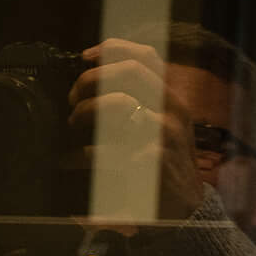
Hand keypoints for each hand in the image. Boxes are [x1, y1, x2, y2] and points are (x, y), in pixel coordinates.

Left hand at [73, 39, 208, 218]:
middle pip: (130, 70)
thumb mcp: (156, 125)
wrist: (183, 207)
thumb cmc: (160, 162)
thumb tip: (94, 78)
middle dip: (92, 79)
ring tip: (73, 127)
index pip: (147, 56)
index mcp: (171, 98)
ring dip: (84, 112)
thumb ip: (135, 101)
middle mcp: (172, 109)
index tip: (85, 56)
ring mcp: (163, 133)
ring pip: (116, 102)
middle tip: (72, 98)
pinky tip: (72, 161)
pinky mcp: (150, 161)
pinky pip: (104, 149)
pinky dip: (79, 155)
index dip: (113, 49)